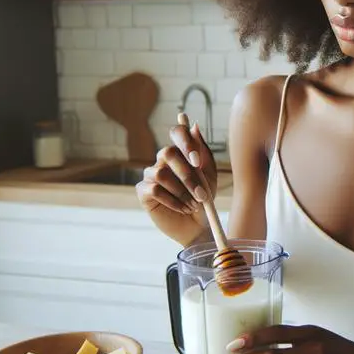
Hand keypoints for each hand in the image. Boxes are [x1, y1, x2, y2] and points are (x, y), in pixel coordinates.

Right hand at [135, 119, 219, 245]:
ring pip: (160, 173)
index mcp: (181, 152)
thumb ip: (203, 153)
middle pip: (167, 152)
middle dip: (187, 175)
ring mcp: (151, 175)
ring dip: (181, 191)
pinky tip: (182, 209)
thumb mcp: (210, 177)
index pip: (177, 132)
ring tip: (193, 205)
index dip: (185, 142)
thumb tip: (195, 126)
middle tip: (201, 194)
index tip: (197, 162)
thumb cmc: (204, 200)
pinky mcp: (143, 191)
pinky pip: (153, 189)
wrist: (198, 227)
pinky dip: (172, 200)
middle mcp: (163, 160)